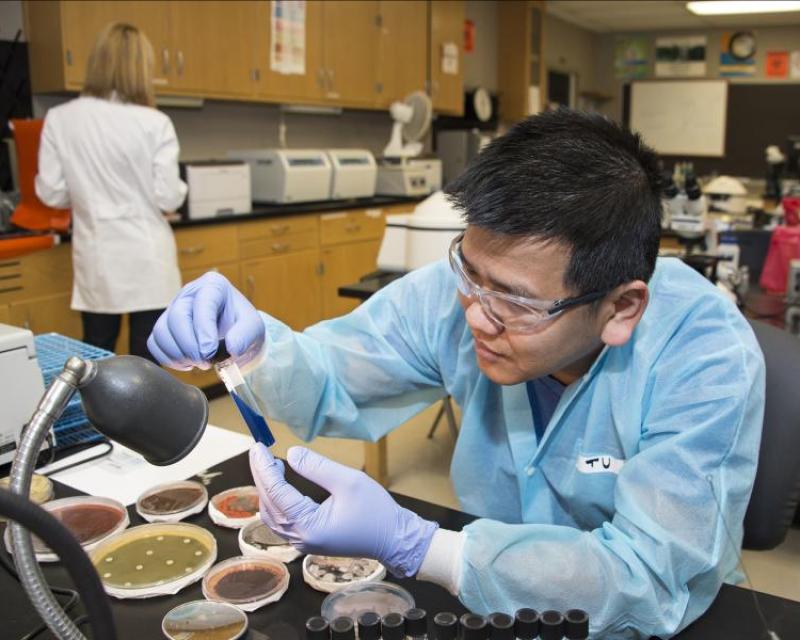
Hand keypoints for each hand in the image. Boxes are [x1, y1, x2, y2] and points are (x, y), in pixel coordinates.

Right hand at [147, 271, 263, 369]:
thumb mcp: (254, 328)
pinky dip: (168, 358)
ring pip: (161, 331)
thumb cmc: (243, 327)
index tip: (210, 351)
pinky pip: (154, 343)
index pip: (201, 304)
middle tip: (206, 362)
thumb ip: (245, 335)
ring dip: (178, 354)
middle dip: (190, 346)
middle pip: (177, 317)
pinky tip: (187, 364)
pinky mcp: (165, 326)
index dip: (203, 330)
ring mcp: (173, 308)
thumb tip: (232, 347)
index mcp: (213, 286)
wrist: (235, 336)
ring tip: (198, 364)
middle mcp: (189, 293)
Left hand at [249, 444, 438, 577]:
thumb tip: (290, 454)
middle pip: (269, 504)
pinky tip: (279, 485)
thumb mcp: (348, 481)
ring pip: (273, 514)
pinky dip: (276, 501)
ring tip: (269, 464)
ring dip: (268, 489)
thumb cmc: (376, 511)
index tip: (257, 446)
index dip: (264, 468)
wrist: (394, 539)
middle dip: (262, 476)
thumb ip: (317, 467)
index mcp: (308, 526)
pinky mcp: (309, 539)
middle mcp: (301, 538)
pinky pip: (283, 520)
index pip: (277, 492)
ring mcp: (304, 542)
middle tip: (259, 451)